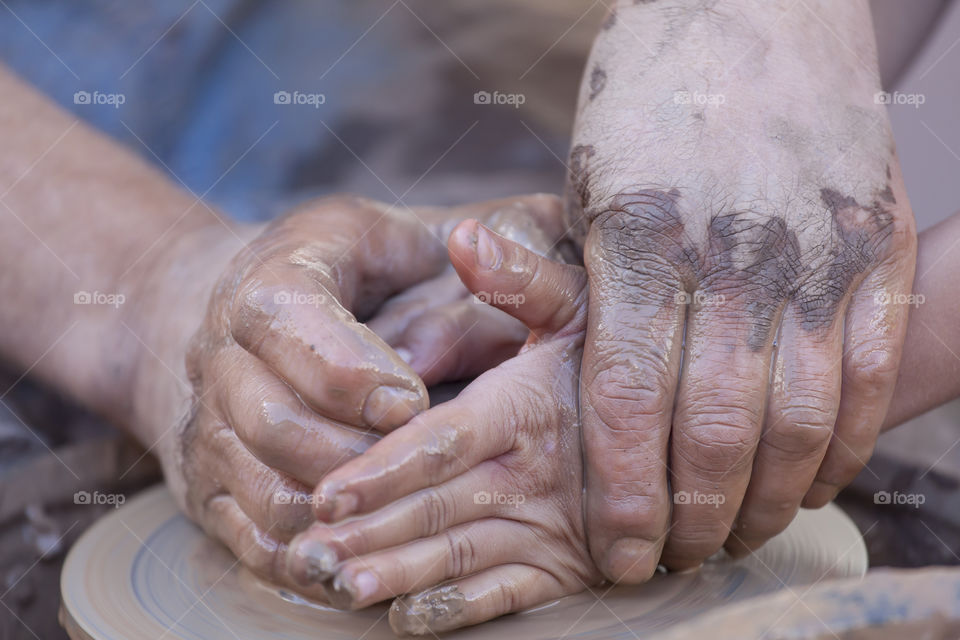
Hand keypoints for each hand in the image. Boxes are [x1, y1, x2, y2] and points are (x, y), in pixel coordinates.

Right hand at [143, 194, 565, 595]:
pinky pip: (239, 527)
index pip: (292, 320)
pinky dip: (293, 550)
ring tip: (392, 520)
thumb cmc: (347, 272)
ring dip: (326, 510)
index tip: (412, 400)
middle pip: (270, 417)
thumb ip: (464, 243)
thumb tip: (532, 239)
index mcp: (273, 278)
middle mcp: (223, 349)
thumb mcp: (399, 234)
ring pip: (257, 481)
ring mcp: (209, 416)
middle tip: (413, 470)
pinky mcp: (207, 474)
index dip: (349, 369)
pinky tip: (350, 555)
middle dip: (348, 452)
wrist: (245, 316)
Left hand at [284, 220, 598, 634]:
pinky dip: (455, 608)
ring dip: (398, 574)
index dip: (384, 470)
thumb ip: (521, 280)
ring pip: (461, 555)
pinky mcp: (566, 568)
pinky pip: (506, 596)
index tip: (329, 494)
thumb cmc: (612, 360)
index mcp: (524, 408)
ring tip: (340, 586)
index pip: (443, 442)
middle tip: (310, 552)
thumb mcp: (581, 307)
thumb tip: (466, 235)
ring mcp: (549, 526)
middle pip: (437, 507)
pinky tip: (405, 618)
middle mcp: (533, 473)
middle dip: (371, 532)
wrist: (689, 427)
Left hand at [567, 0, 916, 578]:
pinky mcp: (877, 250)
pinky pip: (868, 374)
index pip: (631, 402)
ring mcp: (816, 255)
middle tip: (673, 556)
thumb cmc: (652, 98)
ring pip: (799, 418)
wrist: (759, 11)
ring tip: (735, 535)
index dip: (626, 493)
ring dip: (767, 496)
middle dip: (692, 514)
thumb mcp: (580, 175)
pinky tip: (811, 481)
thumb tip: (462, 289)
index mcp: (641, 242)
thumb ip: (542, 263)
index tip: (619, 550)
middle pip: (717, 429)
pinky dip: (842, 443)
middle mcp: (733, 257)